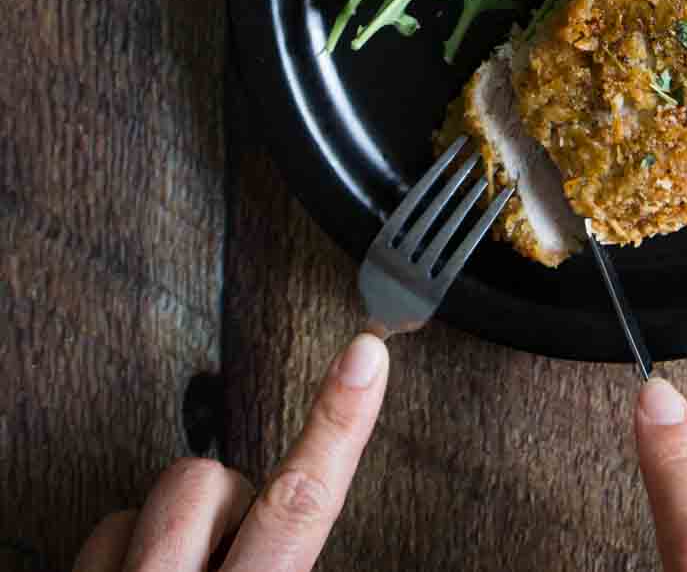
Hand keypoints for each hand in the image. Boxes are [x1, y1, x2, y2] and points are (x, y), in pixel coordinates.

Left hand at [72, 332, 388, 571]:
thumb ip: (279, 560)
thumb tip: (299, 516)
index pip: (300, 505)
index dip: (337, 421)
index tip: (365, 352)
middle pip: (214, 480)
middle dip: (224, 500)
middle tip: (224, 555)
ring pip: (157, 496)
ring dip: (170, 532)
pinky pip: (103, 533)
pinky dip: (120, 554)